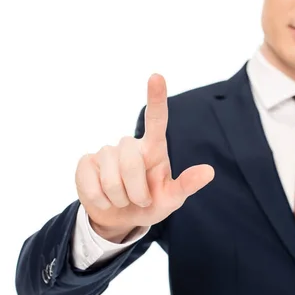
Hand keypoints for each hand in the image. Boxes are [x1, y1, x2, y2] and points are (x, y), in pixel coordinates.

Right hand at [75, 74, 214, 241]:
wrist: (120, 217)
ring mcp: (105, 152)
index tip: (157, 77)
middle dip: (137, 192)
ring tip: (123, 199)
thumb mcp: (171, 198)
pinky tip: (106, 200)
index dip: (156, 98)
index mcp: (153, 148)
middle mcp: (129, 144)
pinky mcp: (85, 163)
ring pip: (111, 179)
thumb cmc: (150, 202)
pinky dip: (102, 202)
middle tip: (140, 201)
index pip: (156, 119)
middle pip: (131, 163)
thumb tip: (209, 171)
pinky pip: (92, 187)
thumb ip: (187, 185)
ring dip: (120, 199)